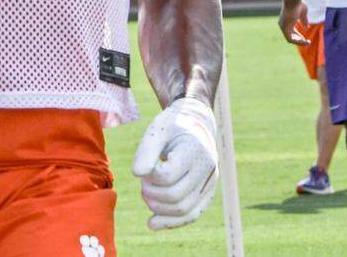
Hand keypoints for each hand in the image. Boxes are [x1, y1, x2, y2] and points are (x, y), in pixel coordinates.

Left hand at [133, 96, 218, 229]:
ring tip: (146, 194)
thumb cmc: (172, 125)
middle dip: (152, 194)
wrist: (196, 124)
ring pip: (184, 210)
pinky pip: (192, 214)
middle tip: (143, 183)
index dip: (149, 177)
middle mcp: (207, 169)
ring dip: (159, 208)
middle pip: (175, 196)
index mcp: (194, 151)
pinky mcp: (207, 193)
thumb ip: (146, 150)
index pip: (168, 176)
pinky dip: (172, 221)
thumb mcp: (157, 130)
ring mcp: (210, 183)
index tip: (142, 168)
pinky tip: (152, 223)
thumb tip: (136, 173)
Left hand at [278, 1, 308, 45]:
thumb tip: (306, 27)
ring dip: (299, 42)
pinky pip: (290, 39)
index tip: (306, 39)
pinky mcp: (284, 28)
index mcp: (286, 20)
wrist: (293, 0)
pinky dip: (297, 41)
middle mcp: (283, 24)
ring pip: (290, 39)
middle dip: (299, 40)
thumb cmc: (298, 4)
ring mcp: (283, 26)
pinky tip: (305, 41)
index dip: (299, 35)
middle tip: (308, 42)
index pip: (291, 31)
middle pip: (290, 36)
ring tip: (307, 43)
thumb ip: (304, 20)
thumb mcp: (303, 13)